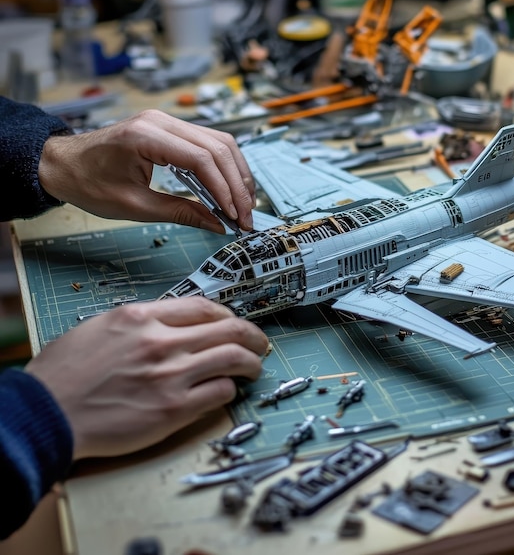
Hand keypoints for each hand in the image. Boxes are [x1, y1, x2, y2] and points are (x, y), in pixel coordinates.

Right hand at [26, 297, 267, 458]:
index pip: (203, 307)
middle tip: (260, 342)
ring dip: (251, 362)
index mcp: (143, 316)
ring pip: (232, 358)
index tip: (234, 321)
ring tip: (254, 367)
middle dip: (252, 334)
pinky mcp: (173, 409)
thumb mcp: (102, 327)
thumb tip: (174, 325)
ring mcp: (170, 375)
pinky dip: (229, 389)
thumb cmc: (66, 372)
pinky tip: (227, 390)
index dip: (227, 313)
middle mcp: (161, 341)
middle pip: (228, 328)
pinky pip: (219, 392)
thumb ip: (142, 322)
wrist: (46, 413)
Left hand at [38, 109, 255, 232]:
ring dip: (236, 174)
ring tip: (244, 204)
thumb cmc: (89, 184)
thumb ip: (181, 213)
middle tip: (246, 215)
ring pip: (220, 142)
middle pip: (218, 147)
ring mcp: (167, 121)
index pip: (202, 159)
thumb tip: (218, 225)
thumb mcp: (135, 206)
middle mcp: (161, 121)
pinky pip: (208, 143)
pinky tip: (230, 188)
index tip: (235, 216)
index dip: (225, 190)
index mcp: (147, 136)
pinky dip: (224, 167)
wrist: (62, 164)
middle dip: (237, 184)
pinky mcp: (170, 128)